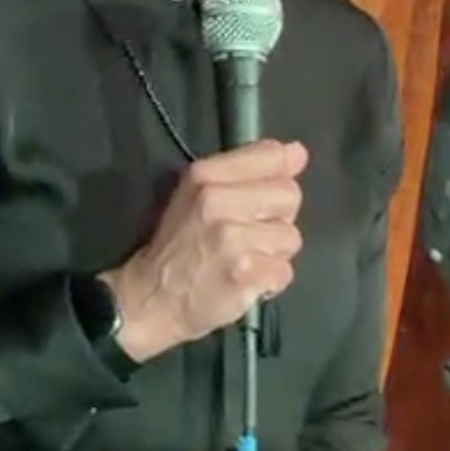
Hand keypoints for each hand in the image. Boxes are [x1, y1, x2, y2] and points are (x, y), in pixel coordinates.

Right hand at [100, 140, 307, 361]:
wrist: (152, 298)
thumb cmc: (177, 246)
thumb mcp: (198, 194)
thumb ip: (248, 170)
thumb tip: (297, 153)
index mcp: (205, 175)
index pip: (271, 155)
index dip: (278, 175)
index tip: (263, 195)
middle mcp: (217, 201)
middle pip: (289, 195)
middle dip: (276, 217)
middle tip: (247, 233)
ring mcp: (232, 238)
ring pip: (291, 237)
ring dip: (273, 254)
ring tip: (244, 259)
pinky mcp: (245, 273)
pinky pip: (285, 271)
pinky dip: (270, 282)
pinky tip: (245, 280)